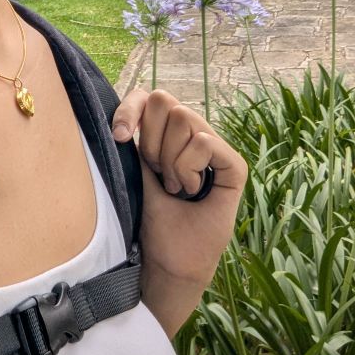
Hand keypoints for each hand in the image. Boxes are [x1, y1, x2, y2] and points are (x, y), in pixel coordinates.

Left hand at [112, 88, 247, 285]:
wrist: (171, 259)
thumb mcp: (135, 169)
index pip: (148, 96)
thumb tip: (123, 115)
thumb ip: (135, 136)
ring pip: (183, 118)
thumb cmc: (153, 217)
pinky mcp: (234, 165)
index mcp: (167, 131)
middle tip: (158, 174)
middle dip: (151, 141)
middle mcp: (193, 132)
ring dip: (171, 159)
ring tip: (176, 187)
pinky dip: (190, 168)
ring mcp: (215, 147)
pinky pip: (204, 142)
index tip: (120, 138)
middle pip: (164, 101)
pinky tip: (193, 191)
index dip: (130, 109)